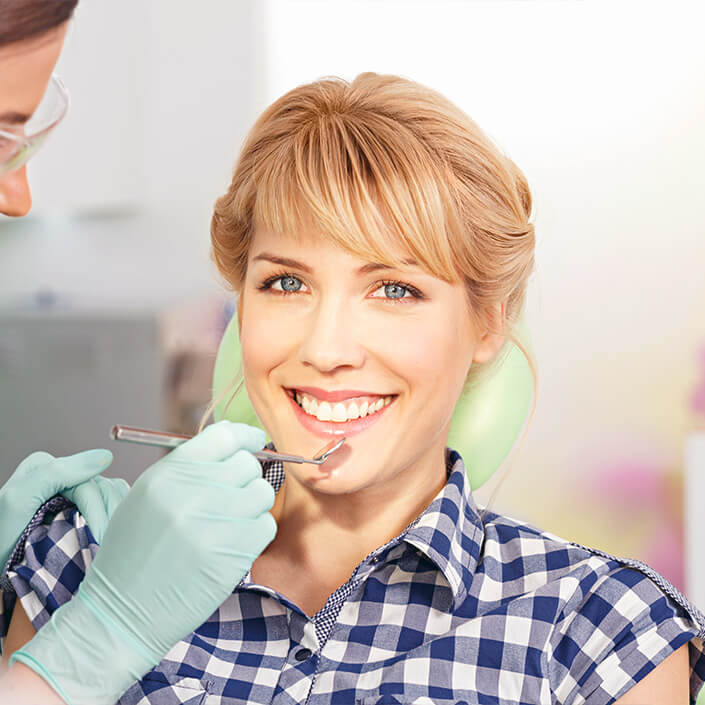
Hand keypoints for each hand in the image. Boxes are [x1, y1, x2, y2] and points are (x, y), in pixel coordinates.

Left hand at [0, 449, 115, 570]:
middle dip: (108, 517)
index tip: (100, 538)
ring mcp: (73, 492)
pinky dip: (114, 521)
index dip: (97, 511)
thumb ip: (57, 472)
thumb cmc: (0, 537)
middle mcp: (63, 474)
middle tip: (106, 544)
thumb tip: (106, 457)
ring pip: (112, 496)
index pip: (89, 484)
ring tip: (108, 542)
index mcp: (48, 466)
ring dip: (114, 519)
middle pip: (103, 489)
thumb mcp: (19, 500)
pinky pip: (109, 508)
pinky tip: (109, 537)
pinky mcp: (81, 508)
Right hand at [9, 421, 276, 704]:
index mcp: (168, 474)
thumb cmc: (135, 552)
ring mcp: (214, 523)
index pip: (223, 437)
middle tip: (230, 496)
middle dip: (244, 478)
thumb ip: (187, 466)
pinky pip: (265, 526)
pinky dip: (255, 533)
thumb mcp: (146, 496)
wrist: (123, 612)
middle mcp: (192, 493)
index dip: (244, 436)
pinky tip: (233, 543)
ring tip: (228, 522)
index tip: (255, 440)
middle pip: (246, 464)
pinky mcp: (232, 554)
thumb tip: (233, 437)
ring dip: (252, 506)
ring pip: (261, 493)